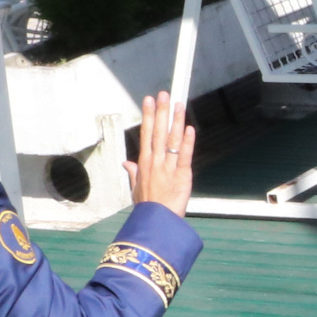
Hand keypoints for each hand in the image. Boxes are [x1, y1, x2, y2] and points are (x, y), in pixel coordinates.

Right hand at [130, 90, 194, 214]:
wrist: (157, 223)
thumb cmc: (148, 207)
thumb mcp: (136, 188)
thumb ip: (133, 172)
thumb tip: (126, 163)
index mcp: (144, 163)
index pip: (146, 134)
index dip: (148, 116)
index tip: (148, 100)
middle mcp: (155, 162)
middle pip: (158, 132)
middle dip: (161, 112)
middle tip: (163, 94)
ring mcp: (169, 168)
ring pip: (173, 140)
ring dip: (176, 121)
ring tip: (178, 104)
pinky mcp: (182, 176)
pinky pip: (185, 156)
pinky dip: (188, 142)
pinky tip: (190, 128)